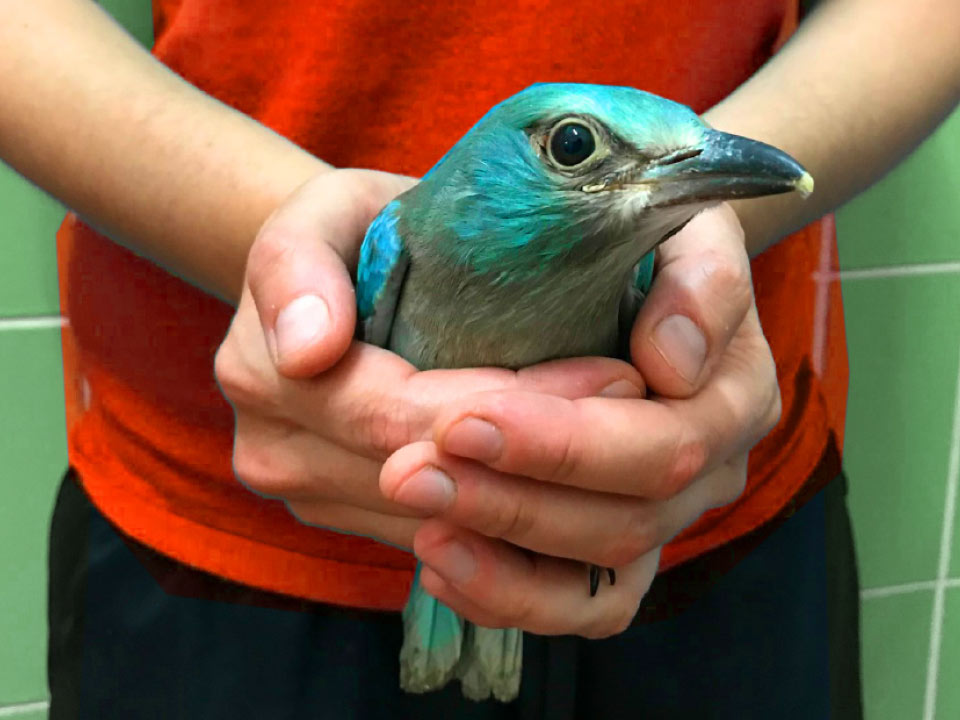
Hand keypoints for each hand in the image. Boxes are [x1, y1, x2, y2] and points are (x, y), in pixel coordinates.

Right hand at [214, 168, 647, 548]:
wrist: (335, 280)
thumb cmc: (350, 231)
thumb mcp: (326, 210)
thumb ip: (297, 264)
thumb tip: (308, 349)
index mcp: (266, 373)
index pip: (398, 414)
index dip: (512, 404)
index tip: (613, 368)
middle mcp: (276, 452)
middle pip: (428, 476)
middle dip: (541, 446)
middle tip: (636, 398)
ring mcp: (312, 497)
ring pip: (445, 520)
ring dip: (538, 486)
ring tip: (623, 431)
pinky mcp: (354, 520)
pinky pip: (445, 539)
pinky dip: (513, 514)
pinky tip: (571, 475)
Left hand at [379, 204, 780, 636]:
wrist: (620, 261)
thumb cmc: (634, 227)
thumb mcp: (674, 215)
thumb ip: (698, 275)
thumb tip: (672, 363)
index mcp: (733, 385)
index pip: (667, 440)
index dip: (567, 443)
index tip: (465, 417)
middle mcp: (710, 463)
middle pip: (629, 517)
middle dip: (514, 500)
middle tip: (408, 473)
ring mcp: (666, 512)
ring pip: (601, 574)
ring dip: (502, 558)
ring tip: (419, 525)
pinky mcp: (617, 544)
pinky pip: (578, 603)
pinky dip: (509, 595)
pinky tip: (441, 565)